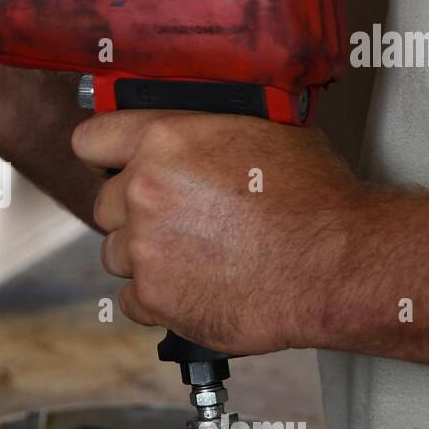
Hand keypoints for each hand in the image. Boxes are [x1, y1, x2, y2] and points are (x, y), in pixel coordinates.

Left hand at [72, 111, 362, 354]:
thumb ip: (201, 130)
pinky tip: (196, 286)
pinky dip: (158, 297)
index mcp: (162, 140)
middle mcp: (143, 192)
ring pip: (116, 253)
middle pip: (105, 204)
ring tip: (194, 255)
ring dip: (144, 256)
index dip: (104, 154)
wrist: (338, 264)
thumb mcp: (259, 131)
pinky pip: (132, 299)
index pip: (91, 140)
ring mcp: (145, 249)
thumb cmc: (314, 197)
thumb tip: (182, 130)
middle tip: (179, 218)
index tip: (115, 164)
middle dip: (134, 212)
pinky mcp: (155, 298)